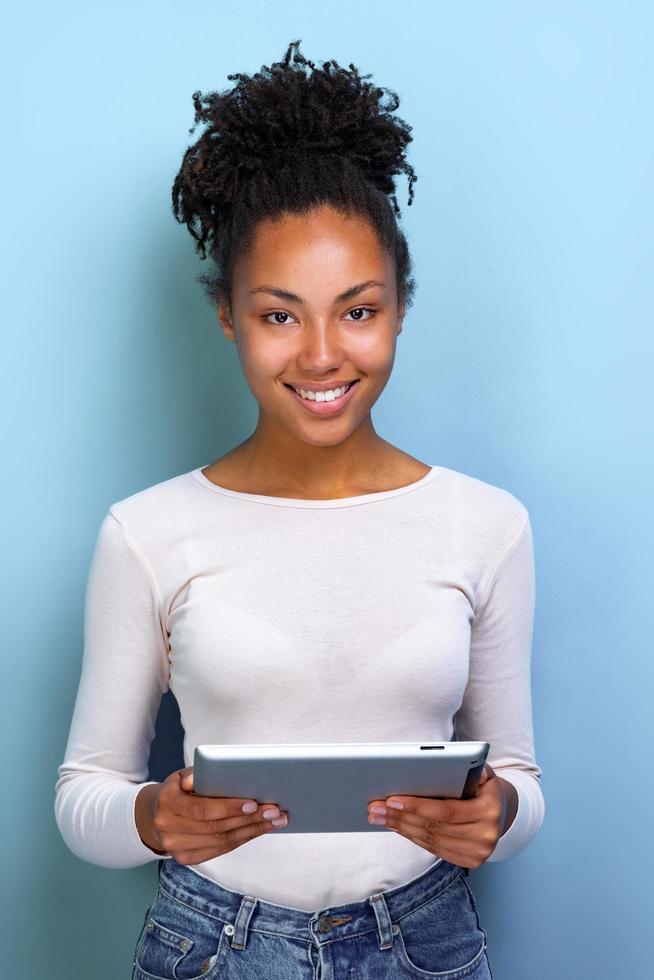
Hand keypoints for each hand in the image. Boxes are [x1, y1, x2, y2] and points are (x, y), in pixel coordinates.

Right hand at [135, 766, 288, 864]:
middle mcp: (168, 828)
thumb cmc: (178, 790)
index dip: (229, 807)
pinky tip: (259, 830)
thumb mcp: (182, 775)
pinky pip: (220, 850)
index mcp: (167, 802)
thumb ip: (196, 774)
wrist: (155, 815)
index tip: (254, 802)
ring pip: (222, 841)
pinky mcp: (186, 858)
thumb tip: (211, 772)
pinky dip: (243, 839)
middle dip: (250, 819)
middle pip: (216, 827)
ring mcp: (176, 847)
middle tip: (275, 811)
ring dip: (252, 831)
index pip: (203, 809)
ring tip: (275, 820)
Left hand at [367, 763, 516, 868]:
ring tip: (379, 816)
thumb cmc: (484, 786)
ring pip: (430, 841)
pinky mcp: (469, 862)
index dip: (417, 806)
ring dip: (401, 828)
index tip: (391, 798)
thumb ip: (470, 766)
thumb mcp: (483, 772)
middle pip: (434, 828)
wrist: (503, 811)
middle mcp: (486, 837)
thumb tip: (449, 762)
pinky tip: (396, 826)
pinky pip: (434, 849)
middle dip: (400, 816)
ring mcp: (478, 853)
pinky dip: (412, 837)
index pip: (446, 811)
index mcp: (489, 811)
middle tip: (374, 807)